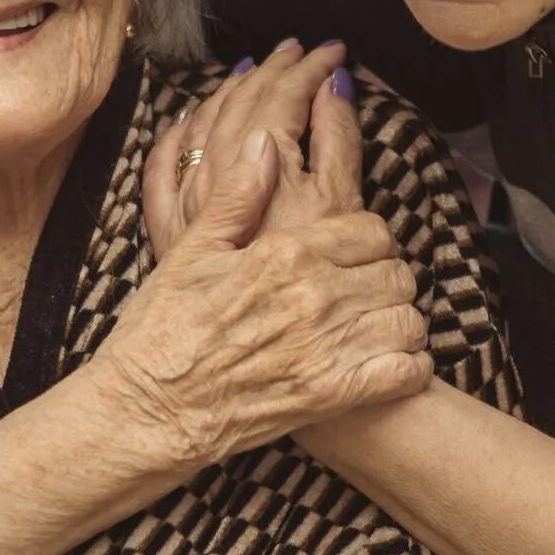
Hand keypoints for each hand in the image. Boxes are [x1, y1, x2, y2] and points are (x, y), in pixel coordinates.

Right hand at [101, 127, 432, 471]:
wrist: (147, 411)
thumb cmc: (160, 331)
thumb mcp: (190, 252)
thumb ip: (236, 196)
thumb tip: (264, 143)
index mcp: (284, 253)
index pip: (371, 230)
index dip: (370, 240)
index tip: (356, 254)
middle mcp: (314, 297)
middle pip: (396, 273)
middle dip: (386, 279)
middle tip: (367, 292)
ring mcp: (326, 348)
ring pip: (408, 321)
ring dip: (400, 322)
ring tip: (378, 327)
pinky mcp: (332, 396)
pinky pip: (405, 373)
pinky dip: (407, 368)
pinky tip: (389, 365)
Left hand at [145, 41, 353, 260]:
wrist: (246, 351)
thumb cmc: (309, 282)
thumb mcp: (340, 206)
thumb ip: (338, 142)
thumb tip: (334, 88)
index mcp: (265, 161)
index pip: (285, 94)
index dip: (311, 67)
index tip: (334, 52)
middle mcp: (218, 173)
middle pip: (243, 102)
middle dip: (275, 70)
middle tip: (300, 51)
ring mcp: (188, 201)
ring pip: (202, 124)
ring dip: (230, 91)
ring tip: (254, 72)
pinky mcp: (171, 232)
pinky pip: (162, 168)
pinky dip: (175, 135)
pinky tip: (185, 120)